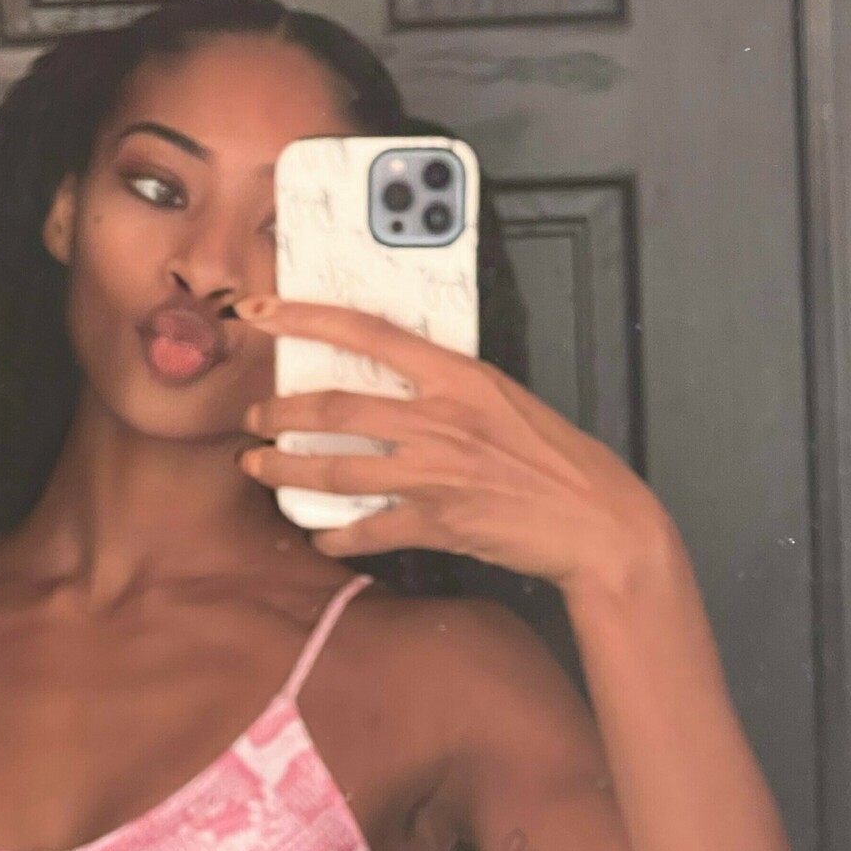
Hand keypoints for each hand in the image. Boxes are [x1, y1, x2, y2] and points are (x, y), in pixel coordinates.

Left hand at [232, 295, 674, 585]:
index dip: (305, 319)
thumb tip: (399, 386)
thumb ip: (451, 389)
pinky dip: (336, 535)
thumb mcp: (505, 399)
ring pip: (335, 468)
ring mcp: (436, 472)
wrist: (596, 520)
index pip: (367, 332)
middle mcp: (441, 419)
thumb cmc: (558, 459)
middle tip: (254, 417)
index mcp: (459, 375)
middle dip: (279, 412)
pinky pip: (367, 529)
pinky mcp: (437, 523)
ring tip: (258, 467)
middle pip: (334, 407)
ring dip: (285, 469)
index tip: (261, 313)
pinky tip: (320, 536)